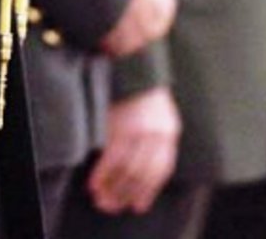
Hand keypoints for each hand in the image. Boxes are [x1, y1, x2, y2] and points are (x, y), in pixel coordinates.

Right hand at [88, 86, 180, 214]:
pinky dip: (102, 174)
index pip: (162, 169)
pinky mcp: (120, 126)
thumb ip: (158, 135)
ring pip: (127, 170)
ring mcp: (139, 131)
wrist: (134, 59)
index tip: (139, 204)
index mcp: (170, 130)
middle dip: (128, 193)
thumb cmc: (143, 86)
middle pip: (144, 174)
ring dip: (113, 188)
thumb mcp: (160, 111)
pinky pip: (111, 158)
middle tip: (115, 206)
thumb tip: (145, 164)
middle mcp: (158, 134)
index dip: (149, 190)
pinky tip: (95, 184)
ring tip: (103, 200)